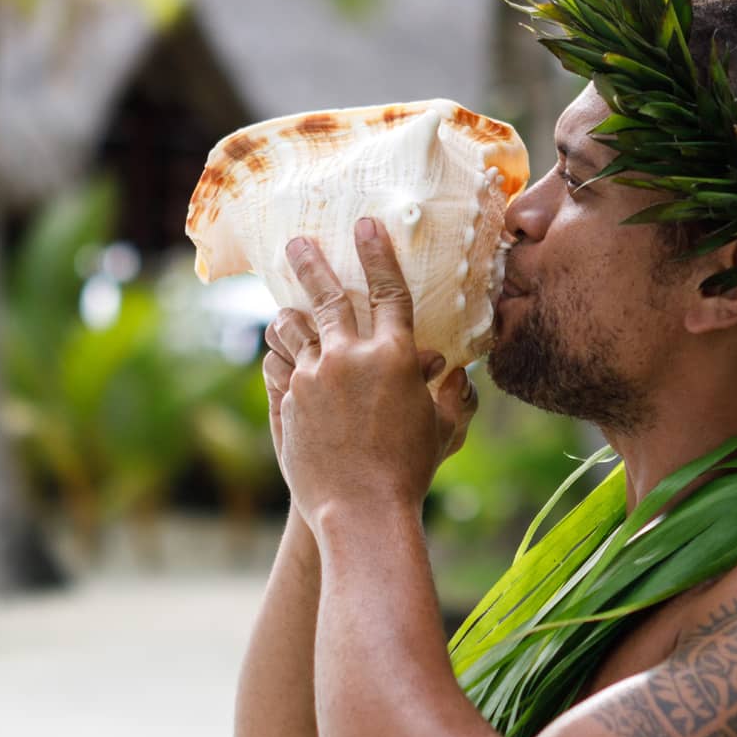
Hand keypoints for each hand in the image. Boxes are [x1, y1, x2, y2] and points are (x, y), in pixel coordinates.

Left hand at [268, 217, 476, 528]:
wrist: (361, 511)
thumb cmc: (409, 473)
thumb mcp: (441, 431)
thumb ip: (452, 397)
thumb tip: (457, 373)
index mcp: (396, 356)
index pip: (389, 290)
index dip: (378, 254)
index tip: (366, 224)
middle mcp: (351, 356)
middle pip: (328, 295)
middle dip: (311, 262)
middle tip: (296, 242)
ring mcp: (314, 375)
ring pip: (293, 326)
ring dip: (288, 313)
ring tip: (283, 308)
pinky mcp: (289, 398)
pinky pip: (279, 362)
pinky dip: (280, 354)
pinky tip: (279, 354)